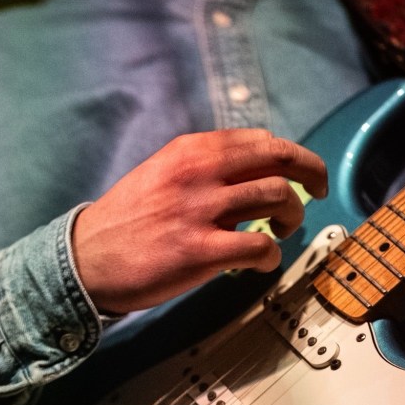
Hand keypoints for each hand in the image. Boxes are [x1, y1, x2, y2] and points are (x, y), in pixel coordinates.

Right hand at [72, 127, 327, 313]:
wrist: (86, 261)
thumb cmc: (124, 223)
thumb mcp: (160, 175)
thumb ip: (201, 169)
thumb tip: (250, 173)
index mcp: (190, 150)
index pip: (260, 140)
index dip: (291, 155)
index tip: (300, 173)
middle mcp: (198, 173)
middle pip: (280, 161)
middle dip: (311, 175)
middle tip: (318, 192)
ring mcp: (200, 212)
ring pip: (278, 199)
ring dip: (292, 217)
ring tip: (282, 232)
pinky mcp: (200, 252)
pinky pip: (259, 247)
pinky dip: (271, 257)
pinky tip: (262, 264)